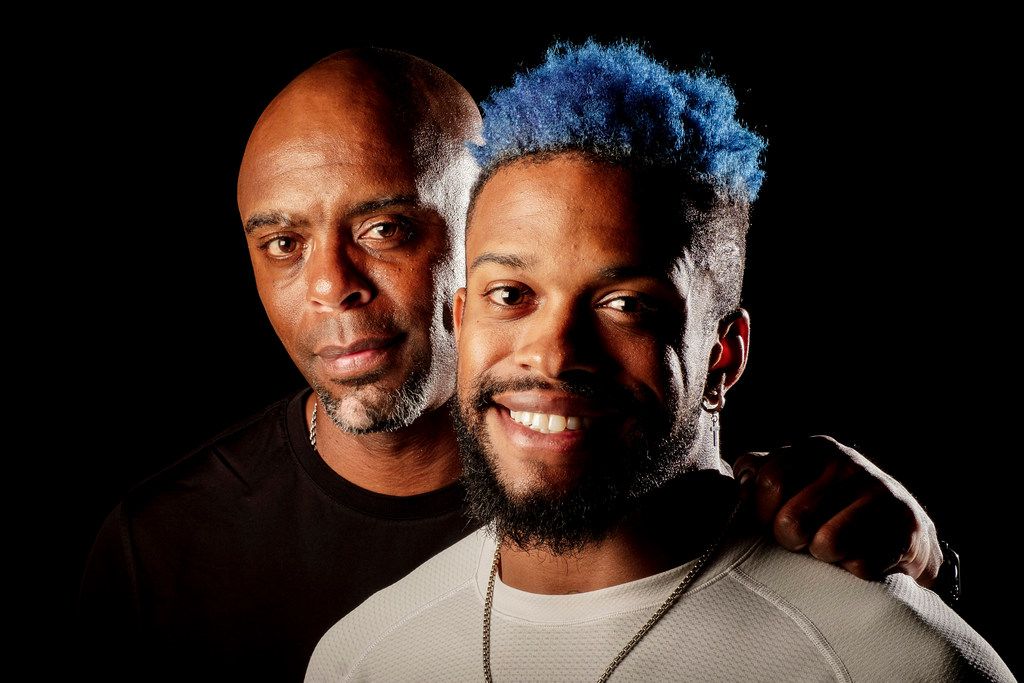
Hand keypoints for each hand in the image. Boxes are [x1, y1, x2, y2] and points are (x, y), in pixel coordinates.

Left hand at [733, 435, 941, 585]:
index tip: (770, 522)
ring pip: (825, 546)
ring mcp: (880, 493)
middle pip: (791, 521)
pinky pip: (858, 565)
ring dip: (823, 557)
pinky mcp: (906, 529)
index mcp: (815, 449)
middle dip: (791, 540)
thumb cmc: (831, 507)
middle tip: (805, 539)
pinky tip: (863, 556)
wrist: (903, 532)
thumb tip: (742, 480)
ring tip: (834, 548)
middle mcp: (848, 463)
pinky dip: (854, 570)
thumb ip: (761, 473)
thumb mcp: (795, 480)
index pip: (769, 480)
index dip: (762, 513)